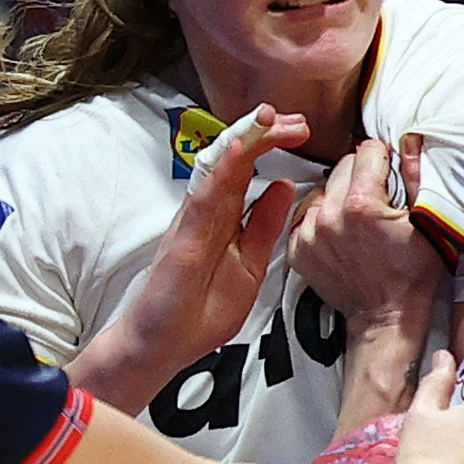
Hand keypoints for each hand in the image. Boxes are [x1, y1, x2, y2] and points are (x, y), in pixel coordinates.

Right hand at [115, 103, 310, 370]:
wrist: (162, 346)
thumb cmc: (197, 313)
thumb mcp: (248, 265)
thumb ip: (263, 227)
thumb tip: (282, 188)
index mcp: (223, 218)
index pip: (248, 169)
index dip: (272, 145)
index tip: (301, 130)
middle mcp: (206, 212)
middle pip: (235, 160)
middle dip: (265, 134)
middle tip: (295, 120)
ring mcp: (193, 221)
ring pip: (219, 169)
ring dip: (244, 139)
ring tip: (268, 117)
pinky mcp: (184, 238)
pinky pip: (204, 197)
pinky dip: (222, 172)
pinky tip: (239, 150)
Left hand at [288, 135, 443, 328]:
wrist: (386, 318)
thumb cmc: (411, 275)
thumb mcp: (427, 222)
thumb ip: (416, 176)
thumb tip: (410, 142)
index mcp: (361, 203)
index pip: (367, 150)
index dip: (383, 159)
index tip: (390, 175)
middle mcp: (329, 215)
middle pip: (342, 165)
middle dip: (361, 176)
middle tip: (376, 200)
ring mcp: (309, 234)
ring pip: (322, 190)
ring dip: (338, 197)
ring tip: (357, 220)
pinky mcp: (297, 250)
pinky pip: (306, 217)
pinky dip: (321, 220)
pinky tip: (340, 234)